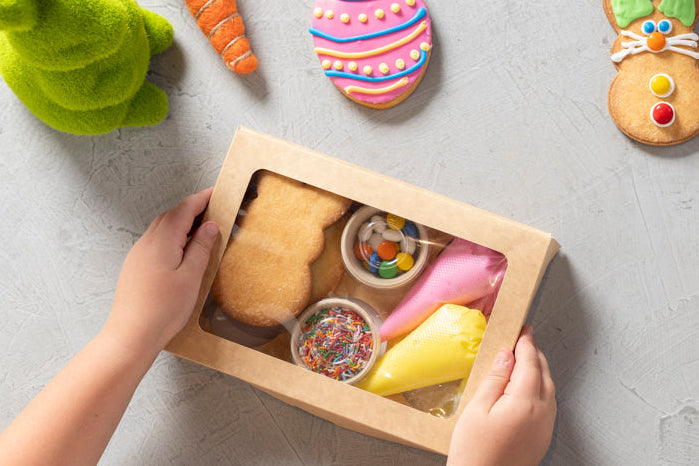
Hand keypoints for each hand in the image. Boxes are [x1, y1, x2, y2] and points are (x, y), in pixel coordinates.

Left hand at [105, 188, 218, 356]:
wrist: (131, 334)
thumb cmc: (162, 309)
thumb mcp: (191, 276)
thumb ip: (201, 247)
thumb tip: (210, 226)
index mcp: (162, 240)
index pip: (184, 209)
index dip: (201, 199)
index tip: (215, 193)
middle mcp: (147, 242)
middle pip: (171, 215)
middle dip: (192, 210)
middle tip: (213, 211)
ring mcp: (138, 254)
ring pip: (162, 228)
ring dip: (181, 224)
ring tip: (201, 230)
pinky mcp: (135, 266)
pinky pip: (155, 242)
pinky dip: (171, 237)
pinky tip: (182, 250)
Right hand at [447, 325, 555, 465]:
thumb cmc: (475, 452)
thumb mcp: (477, 409)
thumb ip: (495, 379)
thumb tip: (507, 355)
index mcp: (524, 403)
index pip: (529, 363)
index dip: (526, 344)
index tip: (523, 330)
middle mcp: (541, 414)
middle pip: (544, 374)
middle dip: (535, 354)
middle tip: (523, 340)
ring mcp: (545, 427)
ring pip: (549, 388)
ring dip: (539, 370)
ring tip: (524, 360)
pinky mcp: (542, 438)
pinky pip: (548, 404)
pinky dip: (541, 387)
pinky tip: (527, 387)